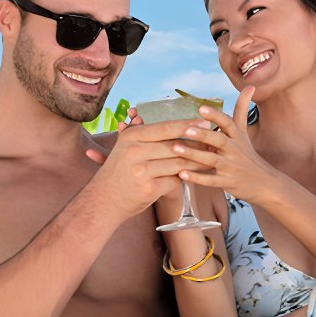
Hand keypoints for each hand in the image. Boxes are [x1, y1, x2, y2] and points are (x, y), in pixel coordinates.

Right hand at [84, 118, 204, 219]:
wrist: (103, 201)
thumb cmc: (117, 172)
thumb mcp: (122, 148)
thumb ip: (135, 133)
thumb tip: (141, 115)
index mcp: (131, 137)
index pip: (165, 128)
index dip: (187, 126)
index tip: (204, 124)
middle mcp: (135, 151)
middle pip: (174, 145)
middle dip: (196, 145)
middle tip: (213, 142)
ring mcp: (142, 171)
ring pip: (177, 164)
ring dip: (195, 163)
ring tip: (208, 160)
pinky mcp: (149, 188)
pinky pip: (174, 181)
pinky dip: (182, 180)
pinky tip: (191, 178)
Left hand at [171, 86, 281, 204]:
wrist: (265, 183)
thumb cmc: (248, 155)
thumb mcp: (244, 132)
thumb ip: (242, 109)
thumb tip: (250, 86)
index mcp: (236, 137)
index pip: (227, 123)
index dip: (215, 115)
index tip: (201, 108)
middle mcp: (234, 150)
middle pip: (219, 140)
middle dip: (203, 134)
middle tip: (185, 129)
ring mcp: (231, 167)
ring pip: (211, 159)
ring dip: (194, 154)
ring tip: (176, 148)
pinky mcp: (227, 182)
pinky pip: (210, 180)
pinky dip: (196, 178)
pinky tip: (181, 174)